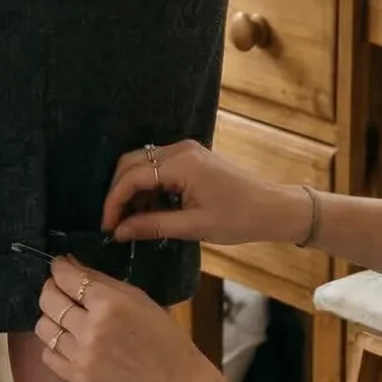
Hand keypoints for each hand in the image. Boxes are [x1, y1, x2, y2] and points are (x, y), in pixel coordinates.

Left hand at [36, 258, 197, 381]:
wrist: (173, 380)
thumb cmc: (161, 334)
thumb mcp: (137, 297)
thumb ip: (99, 279)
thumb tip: (68, 262)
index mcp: (108, 304)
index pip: (66, 278)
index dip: (58, 268)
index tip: (59, 265)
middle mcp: (90, 329)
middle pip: (49, 300)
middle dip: (51, 288)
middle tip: (60, 289)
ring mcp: (82, 356)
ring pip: (43, 328)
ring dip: (50, 317)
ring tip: (64, 317)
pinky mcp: (78, 378)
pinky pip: (47, 356)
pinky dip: (53, 345)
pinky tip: (67, 341)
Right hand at [101, 139, 304, 247]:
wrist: (274, 208)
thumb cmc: (239, 219)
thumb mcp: (193, 227)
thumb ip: (152, 225)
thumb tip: (118, 232)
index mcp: (181, 164)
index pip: (133, 176)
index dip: (114, 201)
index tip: (107, 227)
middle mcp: (180, 150)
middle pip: (131, 163)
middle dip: (118, 192)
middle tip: (114, 223)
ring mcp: (186, 150)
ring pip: (143, 163)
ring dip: (132, 190)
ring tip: (132, 220)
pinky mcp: (192, 157)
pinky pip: (158, 166)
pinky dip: (148, 186)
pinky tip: (151, 209)